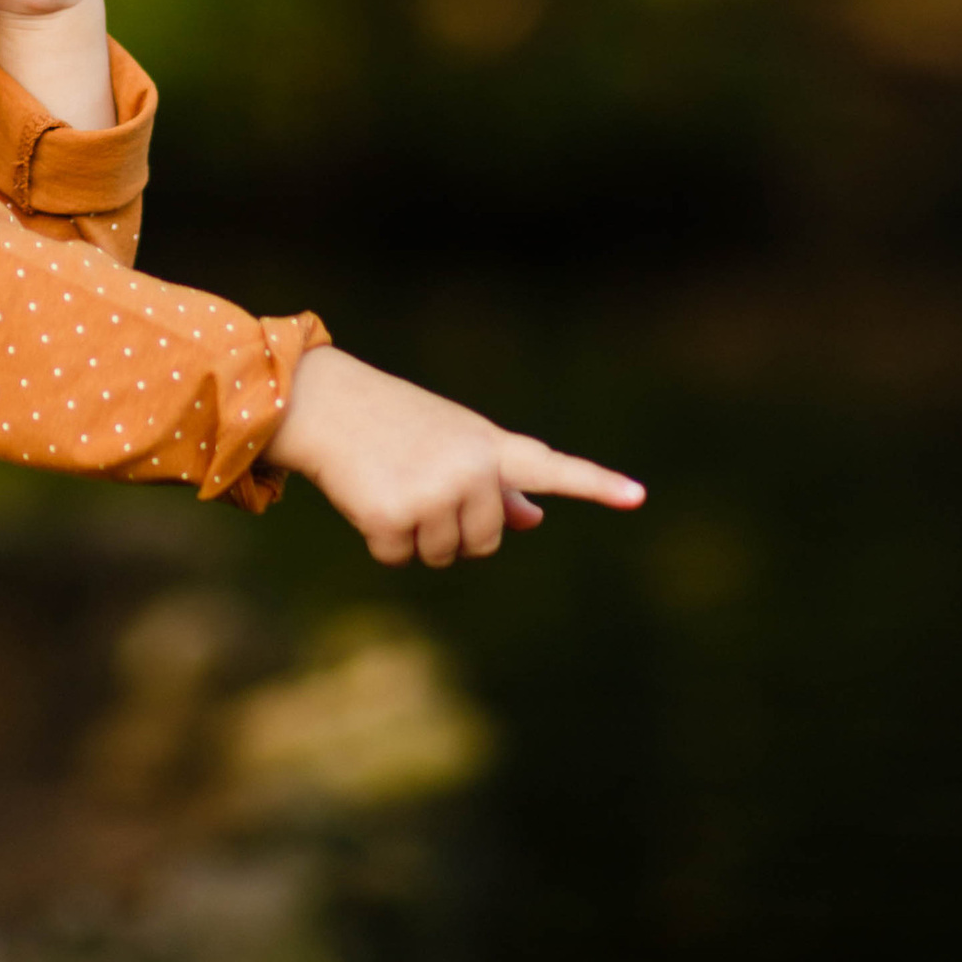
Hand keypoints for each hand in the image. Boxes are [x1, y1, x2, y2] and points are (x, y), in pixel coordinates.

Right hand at [269, 343, 645, 568]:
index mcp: (489, 445)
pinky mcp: (395, 515)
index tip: (638, 497)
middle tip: (417, 483)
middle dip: (453, 528)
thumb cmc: (392, 422)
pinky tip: (366, 498)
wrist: (323, 402)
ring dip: (414, 534)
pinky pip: (401, 559)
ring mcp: (435, 492)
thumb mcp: (452, 443)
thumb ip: (497, 483)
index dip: (596, 485)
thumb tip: (533, 520)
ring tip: (391, 484)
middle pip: (486, 541)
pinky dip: (381, 541)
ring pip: (444, 556)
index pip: (551, 468)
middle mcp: (471, 468)